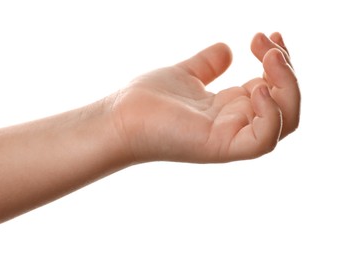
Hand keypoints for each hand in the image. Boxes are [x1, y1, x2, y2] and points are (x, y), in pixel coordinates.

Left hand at [111, 33, 299, 162]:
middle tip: (267, 41)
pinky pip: (263, 139)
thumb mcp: (186, 74)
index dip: (279, 61)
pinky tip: (256, 87)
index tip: (265, 34)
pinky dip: (271, 114)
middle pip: (286, 105)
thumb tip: (228, 49)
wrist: (120, 117)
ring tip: (268, 56)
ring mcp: (230, 137)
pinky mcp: (220, 147)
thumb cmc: (148, 100)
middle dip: (287, 70)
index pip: (273, 89)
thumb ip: (209, 64)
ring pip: (284, 122)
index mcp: (231, 108)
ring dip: (287, 87)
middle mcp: (236, 123)